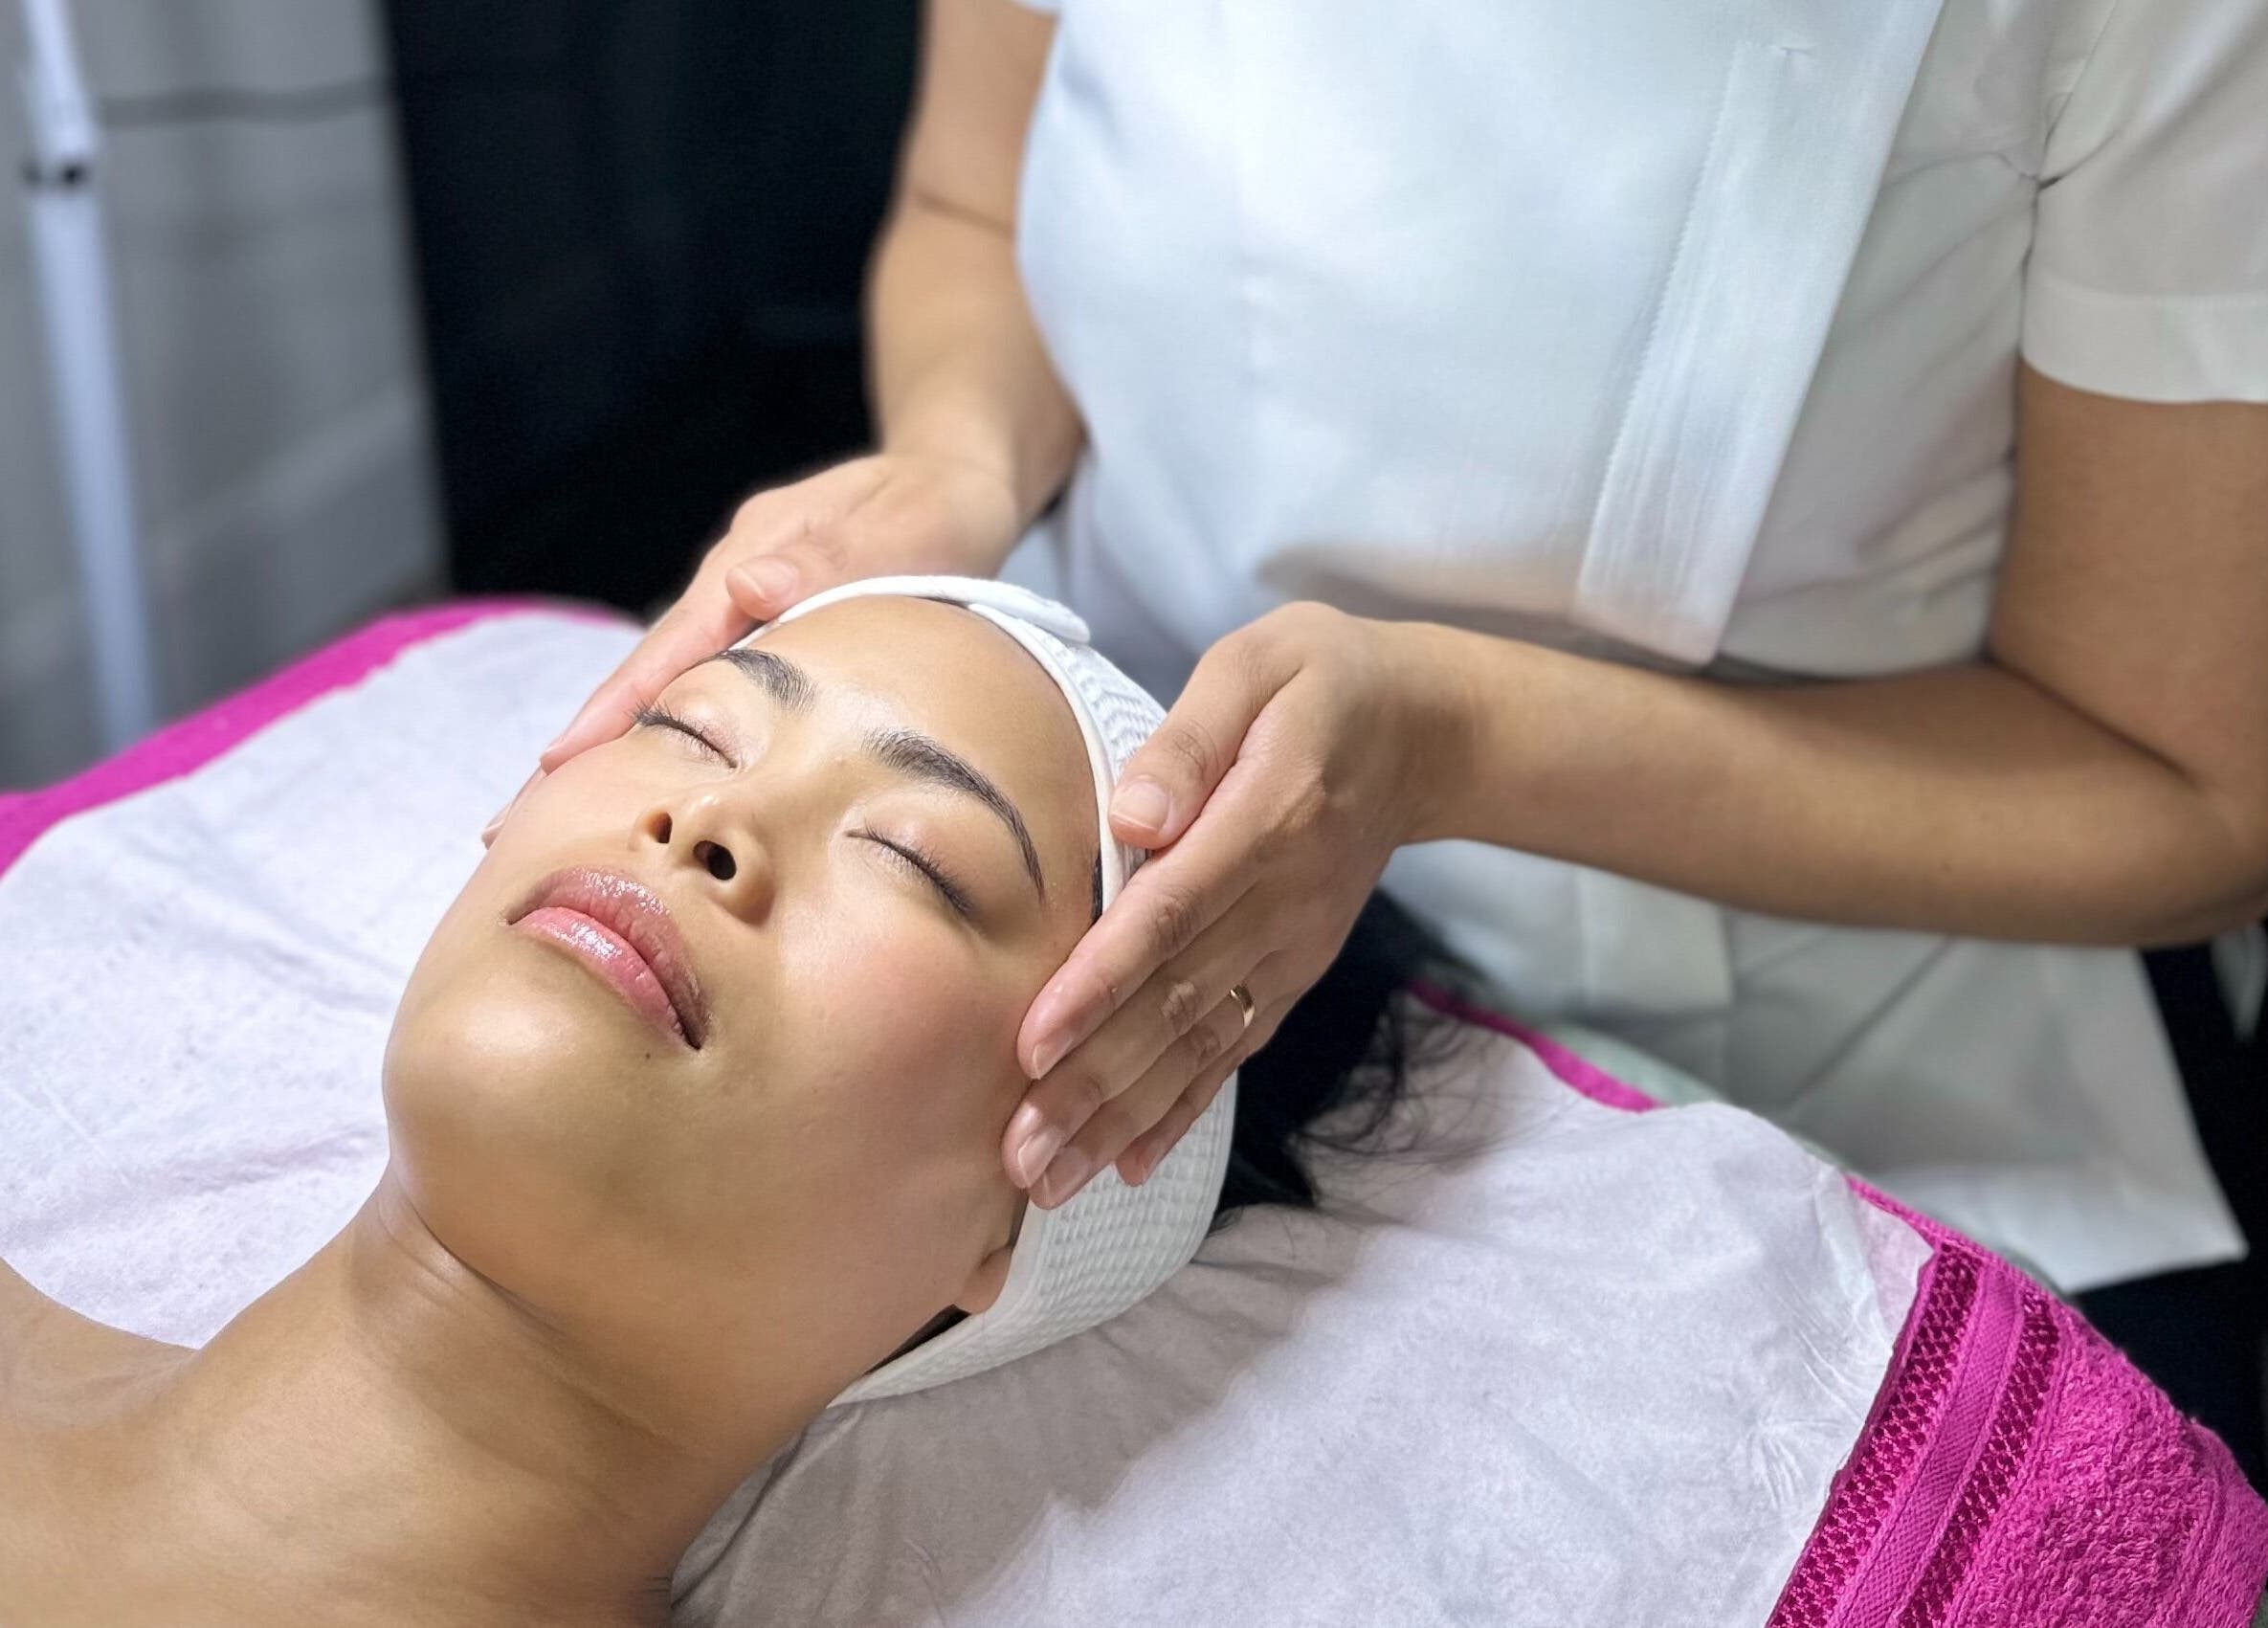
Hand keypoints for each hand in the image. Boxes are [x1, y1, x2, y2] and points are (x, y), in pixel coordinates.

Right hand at [525, 450, 1023, 782]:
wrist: (953, 479)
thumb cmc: (933, 508)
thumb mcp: (899, 527)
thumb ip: (832, 557)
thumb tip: (748, 588)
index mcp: (749, 563)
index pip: (667, 649)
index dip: (613, 711)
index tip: (558, 767)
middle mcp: (730, 588)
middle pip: (643, 676)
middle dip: (581, 748)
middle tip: (510, 827)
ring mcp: (742, 608)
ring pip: (667, 686)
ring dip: (613, 748)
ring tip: (551, 821)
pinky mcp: (766, 629)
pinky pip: (706, 687)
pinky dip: (665, 732)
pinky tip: (639, 781)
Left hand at [1002, 603, 1460, 1204]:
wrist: (1420, 732)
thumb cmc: (1314, 682)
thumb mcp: (1255, 668)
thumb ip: (1188, 741)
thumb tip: (1129, 819)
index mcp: (1263, 820)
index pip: (1169, 915)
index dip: (1101, 984)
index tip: (1033, 1045)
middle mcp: (1279, 903)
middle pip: (1173, 1004)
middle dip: (1091, 1085)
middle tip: (1018, 1154)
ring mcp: (1290, 947)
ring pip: (1196, 1044)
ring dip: (1121, 1118)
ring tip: (1049, 1181)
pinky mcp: (1292, 971)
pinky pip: (1231, 1049)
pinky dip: (1180, 1110)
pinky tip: (1128, 1164)